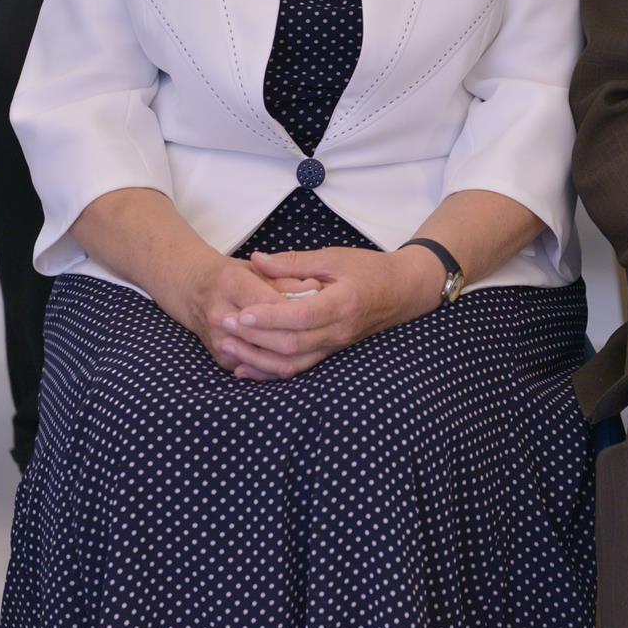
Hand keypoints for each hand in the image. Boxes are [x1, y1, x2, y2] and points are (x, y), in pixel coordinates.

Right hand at [177, 255, 322, 376]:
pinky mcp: (222, 358)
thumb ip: (287, 276)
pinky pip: (256, 369)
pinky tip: (299, 357)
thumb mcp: (260, 267)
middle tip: (325, 327)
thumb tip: (316, 287)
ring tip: (317, 343)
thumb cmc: (235, 276)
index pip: (272, 302)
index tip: (323, 307)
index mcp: (231, 283)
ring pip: (264, 356)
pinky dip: (278, 365)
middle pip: (268, 334)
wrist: (197, 291)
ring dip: (293, 353)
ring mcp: (219, 339)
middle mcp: (220, 314)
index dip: (300, 308)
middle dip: (299, 332)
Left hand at [212, 247, 433, 379]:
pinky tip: (244, 368)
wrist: (404, 291)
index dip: (270, 317)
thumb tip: (257, 261)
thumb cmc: (370, 269)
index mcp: (343, 303)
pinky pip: (297, 369)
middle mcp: (340, 331)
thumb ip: (293, 261)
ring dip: (256, 358)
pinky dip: (269, 371)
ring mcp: (336, 346)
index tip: (242, 311)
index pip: (301, 316)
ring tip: (227, 345)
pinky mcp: (330, 353)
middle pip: (292, 344)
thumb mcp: (333, 257)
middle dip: (254, 338)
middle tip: (224, 324)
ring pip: (292, 363)